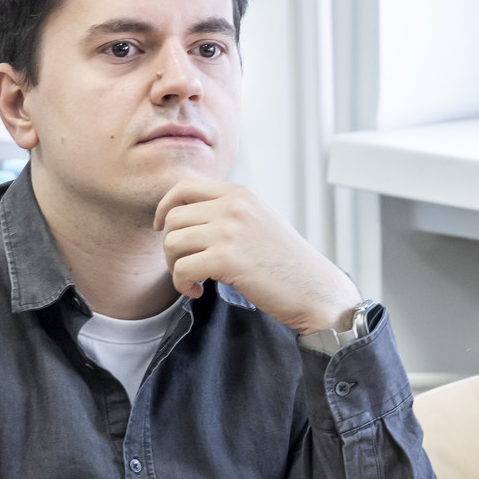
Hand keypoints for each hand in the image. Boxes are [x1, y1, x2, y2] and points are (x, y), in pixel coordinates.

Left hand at [155, 179, 361, 333]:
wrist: (315, 290)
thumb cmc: (286, 263)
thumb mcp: (258, 221)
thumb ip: (227, 212)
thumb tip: (183, 216)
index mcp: (239, 194)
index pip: (183, 187)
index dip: (165, 208)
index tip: (163, 228)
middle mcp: (233, 206)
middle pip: (173, 218)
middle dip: (170, 246)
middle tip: (186, 266)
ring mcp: (229, 231)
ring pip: (172, 243)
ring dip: (174, 267)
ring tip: (194, 279)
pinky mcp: (227, 259)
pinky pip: (181, 269)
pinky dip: (183, 284)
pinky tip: (199, 291)